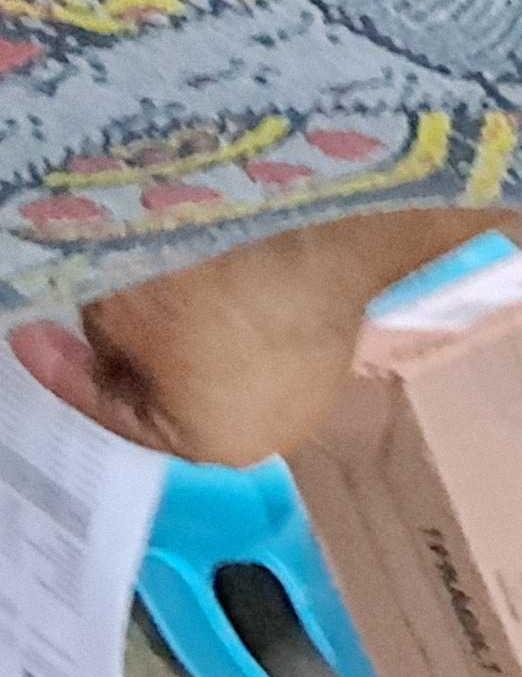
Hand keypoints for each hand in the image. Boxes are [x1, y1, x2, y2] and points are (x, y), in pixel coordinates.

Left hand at [14, 209, 517, 466]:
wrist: (316, 232)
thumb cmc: (208, 285)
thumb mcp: (113, 307)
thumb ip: (97, 332)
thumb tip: (107, 331)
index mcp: (209, 444)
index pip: (112, 410)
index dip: (61, 367)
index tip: (30, 331)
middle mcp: (270, 435)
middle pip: (174, 395)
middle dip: (130, 356)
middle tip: (85, 313)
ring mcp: (312, 392)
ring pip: (219, 366)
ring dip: (181, 336)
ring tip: (145, 292)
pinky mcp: (335, 348)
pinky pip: (259, 341)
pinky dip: (226, 319)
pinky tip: (206, 281)